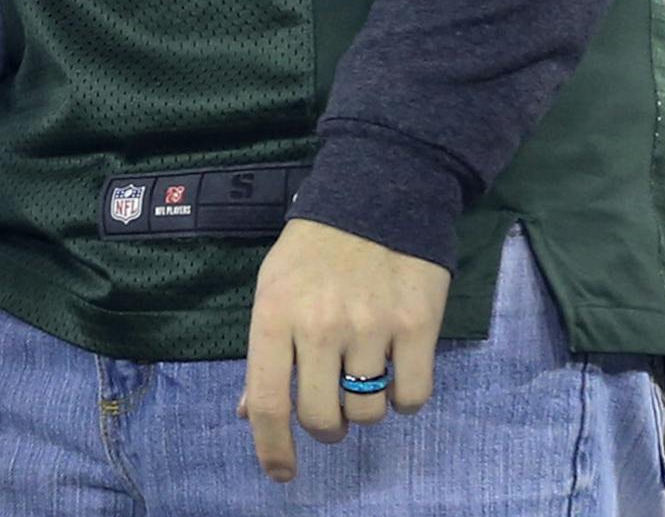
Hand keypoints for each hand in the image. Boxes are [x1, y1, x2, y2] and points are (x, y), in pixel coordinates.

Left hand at [239, 218, 449, 484]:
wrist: (379, 190)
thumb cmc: (316, 247)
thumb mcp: (275, 287)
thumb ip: (264, 352)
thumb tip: (247, 413)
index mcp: (275, 312)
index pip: (267, 401)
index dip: (272, 448)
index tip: (282, 473)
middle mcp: (320, 325)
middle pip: (323, 419)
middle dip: (328, 425)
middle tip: (333, 405)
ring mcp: (371, 326)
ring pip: (369, 413)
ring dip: (366, 406)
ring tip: (365, 371)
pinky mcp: (418, 326)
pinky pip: (412, 398)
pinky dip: (405, 396)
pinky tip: (397, 366)